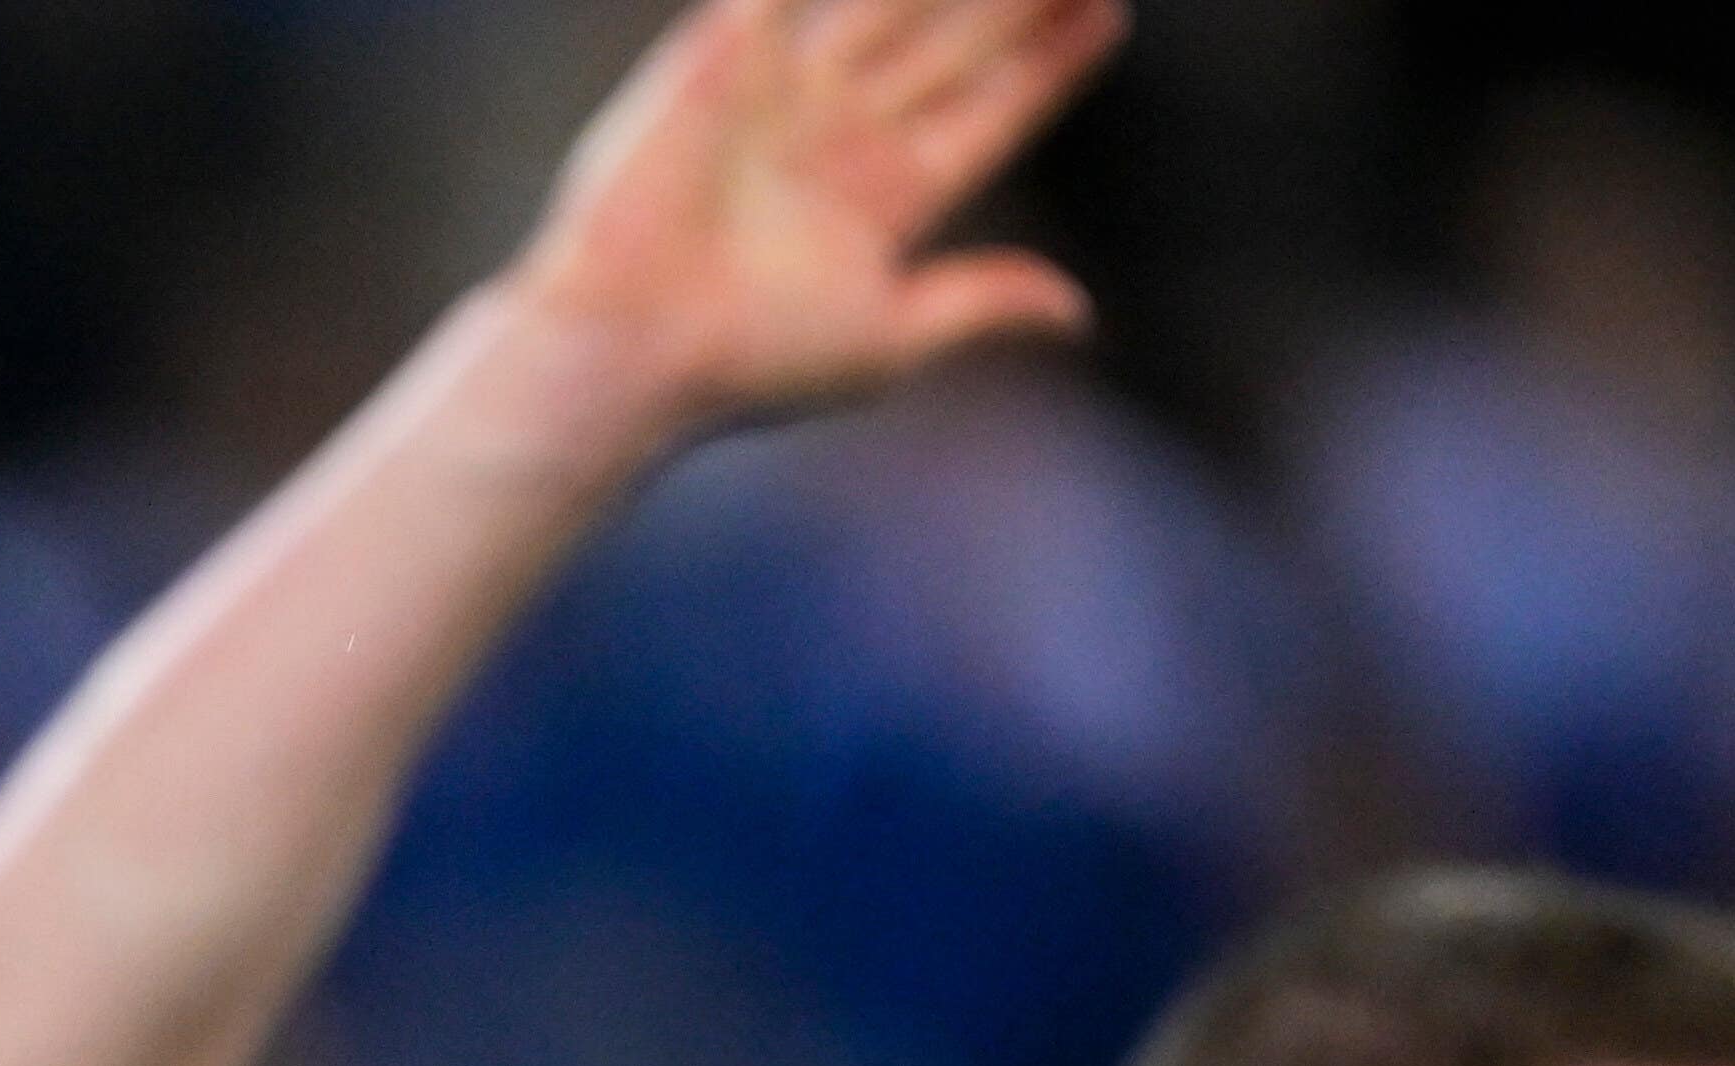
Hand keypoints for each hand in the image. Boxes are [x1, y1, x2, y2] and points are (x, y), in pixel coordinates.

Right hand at [506, 0, 1120, 437]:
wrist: (626, 341)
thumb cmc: (744, 362)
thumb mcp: (887, 341)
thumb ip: (981, 303)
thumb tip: (1078, 311)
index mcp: (884, 195)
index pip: (992, 106)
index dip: (1052, 62)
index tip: (1108, 14)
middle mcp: (840, 132)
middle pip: (957, 38)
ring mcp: (784, 88)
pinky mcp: (726, 51)